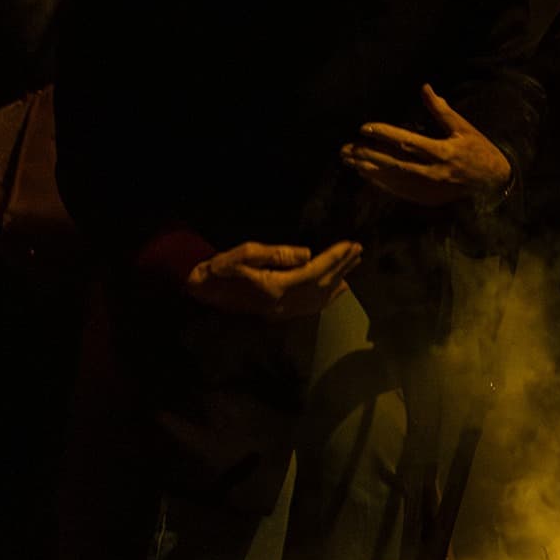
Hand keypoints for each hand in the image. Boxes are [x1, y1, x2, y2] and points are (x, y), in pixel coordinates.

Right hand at [184, 240, 359, 317]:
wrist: (200, 291)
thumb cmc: (219, 269)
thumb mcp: (245, 253)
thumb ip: (277, 254)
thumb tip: (308, 254)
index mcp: (275, 288)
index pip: (314, 272)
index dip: (334, 258)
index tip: (350, 244)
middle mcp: (283, 304)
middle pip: (321, 285)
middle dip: (342, 267)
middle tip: (359, 250)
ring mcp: (281, 312)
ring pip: (319, 298)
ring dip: (338, 280)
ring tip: (354, 263)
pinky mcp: (278, 314)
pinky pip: (310, 307)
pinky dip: (328, 297)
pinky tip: (339, 289)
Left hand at [343, 84, 511, 205]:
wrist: (493, 183)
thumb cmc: (479, 151)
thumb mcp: (464, 128)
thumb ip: (442, 110)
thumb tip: (425, 89)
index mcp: (442, 151)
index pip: (407, 142)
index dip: (384, 135)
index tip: (364, 128)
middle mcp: (433, 171)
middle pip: (394, 163)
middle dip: (368, 154)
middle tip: (346, 148)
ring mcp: (429, 188)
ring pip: (393, 178)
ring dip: (369, 170)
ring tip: (350, 161)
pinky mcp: (427, 198)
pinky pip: (399, 191)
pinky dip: (381, 183)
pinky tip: (366, 176)